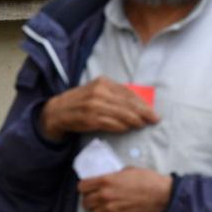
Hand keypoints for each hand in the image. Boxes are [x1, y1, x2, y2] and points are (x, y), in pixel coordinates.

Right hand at [40, 76, 159, 140]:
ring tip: (142, 125)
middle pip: (128, 104)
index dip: (143, 104)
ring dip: (134, 121)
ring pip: (121, 114)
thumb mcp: (98, 91)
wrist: (57, 111)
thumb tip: (141, 105)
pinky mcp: (89, 118)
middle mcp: (99, 92)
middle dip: (144, 113)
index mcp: (103, 82)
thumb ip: (116, 95)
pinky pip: (110, 123)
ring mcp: (93, 105)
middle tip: (154, 120)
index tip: (154, 112)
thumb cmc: (83, 101)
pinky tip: (127, 129)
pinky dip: (121, 127)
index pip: (129, 93)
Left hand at [78, 167, 172, 211]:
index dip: (86, 188)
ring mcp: (111, 210)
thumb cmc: (149, 181)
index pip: (82, 187)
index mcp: (106, 181)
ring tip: (104, 210)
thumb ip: (113, 176)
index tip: (90, 189)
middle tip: (98, 200)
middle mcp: (105, 196)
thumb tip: (108, 179)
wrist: (163, 195)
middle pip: (85, 202)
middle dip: (91, 201)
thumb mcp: (129, 170)